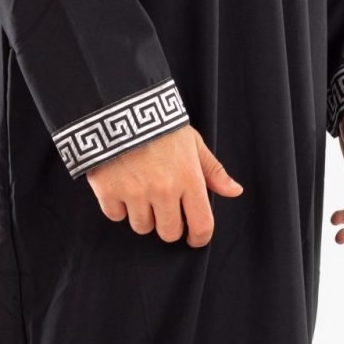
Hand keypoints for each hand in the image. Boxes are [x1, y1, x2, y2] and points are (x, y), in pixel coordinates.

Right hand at [86, 126, 242, 244]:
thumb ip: (213, 171)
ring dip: (142, 215)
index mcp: (189, 179)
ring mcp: (135, 193)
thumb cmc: (160, 124)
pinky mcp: (108, 191)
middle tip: (163, 208)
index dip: (199, 238)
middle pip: (169, 233)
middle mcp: (164, 190)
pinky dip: (118, 207)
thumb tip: (235, 191)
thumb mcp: (192, 142)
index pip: (201, 225)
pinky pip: (116, 216)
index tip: (194, 237)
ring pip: (142, 227)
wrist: (118, 106)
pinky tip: (120, 187)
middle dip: (168, 225)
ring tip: (140, 192)